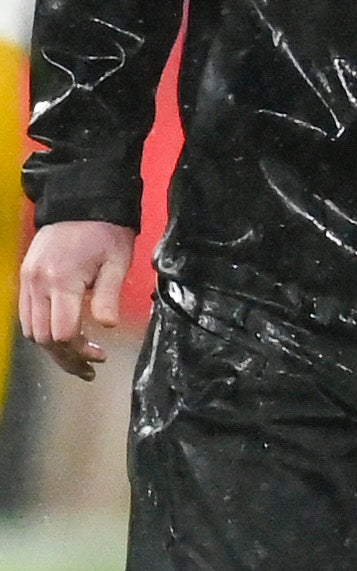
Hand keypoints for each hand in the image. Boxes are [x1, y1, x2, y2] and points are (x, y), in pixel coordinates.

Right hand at [17, 217, 133, 376]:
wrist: (80, 203)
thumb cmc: (105, 232)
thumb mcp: (117, 263)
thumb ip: (109, 296)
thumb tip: (105, 326)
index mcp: (60, 281)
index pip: (61, 333)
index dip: (79, 351)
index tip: (100, 355)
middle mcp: (37, 283)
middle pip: (42, 337)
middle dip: (65, 357)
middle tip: (90, 366)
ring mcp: (27, 280)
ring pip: (30, 328)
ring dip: (52, 347)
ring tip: (78, 358)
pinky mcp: (25, 277)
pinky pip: (27, 314)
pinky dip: (42, 329)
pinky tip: (63, 335)